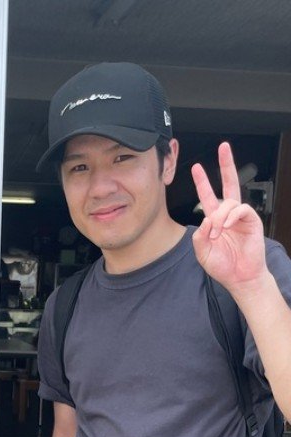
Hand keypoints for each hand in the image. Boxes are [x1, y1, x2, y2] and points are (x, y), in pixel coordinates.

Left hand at [191, 142, 267, 291]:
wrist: (239, 277)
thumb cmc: (222, 265)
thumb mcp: (202, 251)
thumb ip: (199, 236)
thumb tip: (206, 220)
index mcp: (215, 219)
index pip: (208, 195)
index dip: (202, 181)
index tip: (195, 167)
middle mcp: (228, 214)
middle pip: (229, 183)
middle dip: (226, 164)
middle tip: (224, 147)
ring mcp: (241, 216)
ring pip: (229, 202)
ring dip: (219, 216)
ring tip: (217, 234)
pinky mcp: (252, 220)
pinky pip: (241, 210)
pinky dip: (231, 217)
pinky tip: (225, 227)